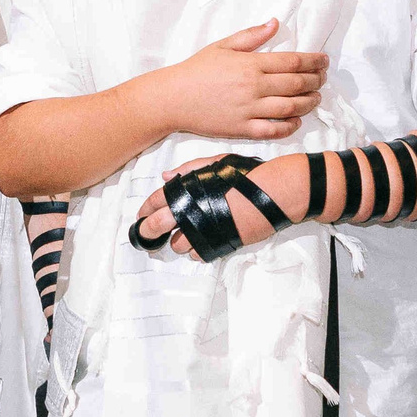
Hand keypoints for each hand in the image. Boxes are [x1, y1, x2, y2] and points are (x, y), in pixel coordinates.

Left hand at [130, 153, 304, 256]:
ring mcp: (204, 230)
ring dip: (176, 241)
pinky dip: (196, 249)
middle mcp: (192, 210)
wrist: (274, 193)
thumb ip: (189, 169)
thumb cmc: (247, 175)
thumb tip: (166, 176)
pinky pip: (197, 253)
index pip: (156, 200)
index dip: (145, 208)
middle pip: (157, 226)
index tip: (142, 214)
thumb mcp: (217, 163)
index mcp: (188, 188)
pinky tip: (200, 241)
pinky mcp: (218, 245)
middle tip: (146, 234)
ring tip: (183, 235)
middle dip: (148, 231)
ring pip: (177, 244)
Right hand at [143, 20, 326, 140]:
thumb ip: (251, 36)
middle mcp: (254, 87)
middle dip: (316, 81)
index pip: (293, 61)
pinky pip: (273, 130)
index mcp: (251, 64)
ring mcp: (249, 110)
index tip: (324, 61)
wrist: (173, 98)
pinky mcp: (243, 129)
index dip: (314, 61)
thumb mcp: (223, 46)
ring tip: (315, 98)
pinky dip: (290, 126)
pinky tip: (296, 120)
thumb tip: (275, 23)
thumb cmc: (197, 69)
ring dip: (309, 103)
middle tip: (323, 78)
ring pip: (290, 107)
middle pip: (297, 84)